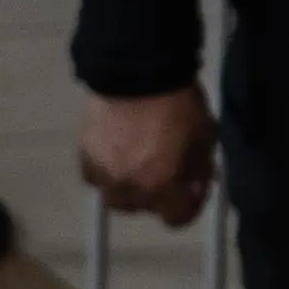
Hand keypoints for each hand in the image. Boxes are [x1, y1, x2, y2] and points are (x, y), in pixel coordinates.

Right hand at [77, 85, 216, 229]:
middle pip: (143, 208)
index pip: (175, 218)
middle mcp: (129, 186)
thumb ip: (200, 170)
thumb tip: (195, 185)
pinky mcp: (85, 153)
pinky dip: (105, 174)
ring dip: (128, 190)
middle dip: (158, 195)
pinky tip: (115, 159)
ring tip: (137, 169)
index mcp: (162, 185)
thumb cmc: (178, 103)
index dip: (189, 207)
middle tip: (165, 174)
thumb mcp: (204, 139)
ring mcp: (103, 171)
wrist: (138, 70)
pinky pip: (93, 177)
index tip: (193, 191)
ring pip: (114, 198)